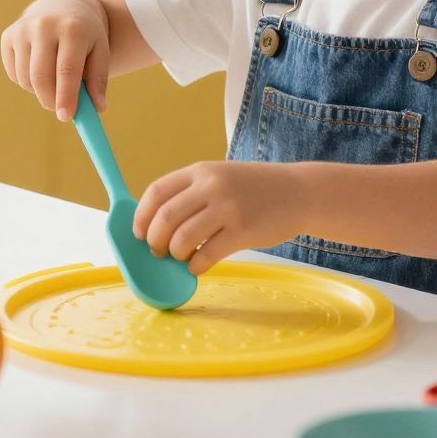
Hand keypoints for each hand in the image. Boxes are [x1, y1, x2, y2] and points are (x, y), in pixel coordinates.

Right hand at [1, 0, 109, 119]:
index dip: (66, 96)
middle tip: (60, 111)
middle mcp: (44, 25)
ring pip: (26, 79)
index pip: (67, 69)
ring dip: (40, 91)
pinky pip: (14, 74)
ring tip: (55, 80)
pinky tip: (40, 67)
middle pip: (41, 77)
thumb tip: (97, 108)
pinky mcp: (8, 35)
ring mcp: (23, 28)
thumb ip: (99, 80)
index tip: (66, 117)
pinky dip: (27, 81)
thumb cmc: (86, 35)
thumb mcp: (101, 51)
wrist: (63, 6)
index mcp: (72, 28)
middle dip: (50, 100)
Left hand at [134, 161, 306, 275]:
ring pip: (183, 239)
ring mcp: (228, 208)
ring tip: (181, 257)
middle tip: (157, 251)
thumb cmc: (255, 189)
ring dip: (175, 254)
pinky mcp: (243, 231)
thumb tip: (155, 224)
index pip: (157, 192)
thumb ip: (192, 193)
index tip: (139, 233)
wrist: (298, 192)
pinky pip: (206, 255)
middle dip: (154, 240)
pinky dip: (195, 266)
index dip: (141, 216)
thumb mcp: (221, 177)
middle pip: (165, 217)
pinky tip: (197, 266)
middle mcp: (212, 186)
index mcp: (201, 171)